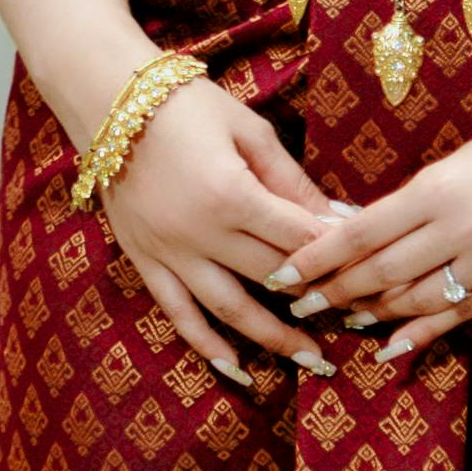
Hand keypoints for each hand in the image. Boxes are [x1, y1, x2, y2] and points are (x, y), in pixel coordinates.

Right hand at [98, 76, 344, 383]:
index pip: (297, 238)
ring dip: (273, 338)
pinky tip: (236, 370)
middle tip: (354, 317)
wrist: (107, 100)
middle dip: (317, 297)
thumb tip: (333, 220)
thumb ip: (290, 180)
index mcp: (231, 194)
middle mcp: (200, 233)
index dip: (335, 253)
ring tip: (312, 360)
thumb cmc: (186, 104)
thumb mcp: (248, 130)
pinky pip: (178, 313)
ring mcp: (169, 252)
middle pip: (272, 276)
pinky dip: (206, 345)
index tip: (364, 267)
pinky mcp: (144, 260)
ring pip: (230, 308)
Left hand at [285, 115, 471, 361]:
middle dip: (334, 291)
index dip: (316, 257)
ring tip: (342, 317)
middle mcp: (457, 229)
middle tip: (300, 304)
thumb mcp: (444, 171)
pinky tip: (388, 347)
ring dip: (371, 313)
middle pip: (380, 271)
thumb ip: (401, 208)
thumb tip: (346, 238)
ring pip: (413, 300)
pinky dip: (417, 335)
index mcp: (434, 192)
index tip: (282, 274)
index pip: (360, 231)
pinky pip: (454, 318)